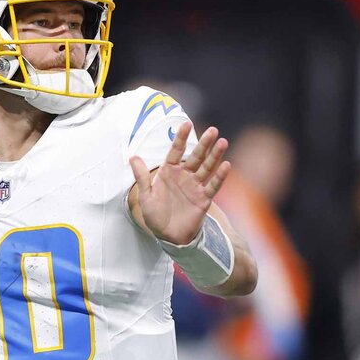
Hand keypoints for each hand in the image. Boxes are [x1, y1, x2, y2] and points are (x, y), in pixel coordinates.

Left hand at [129, 121, 230, 244]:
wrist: (168, 236)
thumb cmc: (155, 215)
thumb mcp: (146, 196)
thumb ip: (142, 177)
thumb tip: (133, 157)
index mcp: (169, 172)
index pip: (176, 151)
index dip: (180, 138)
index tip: (187, 123)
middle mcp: (184, 176)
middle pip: (196, 156)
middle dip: (204, 144)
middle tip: (213, 130)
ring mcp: (195, 186)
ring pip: (207, 168)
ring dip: (215, 156)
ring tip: (223, 142)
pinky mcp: (204, 199)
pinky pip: (213, 185)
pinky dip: (219, 176)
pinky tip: (226, 165)